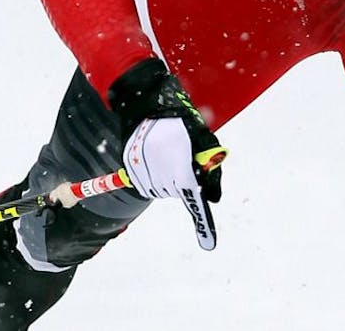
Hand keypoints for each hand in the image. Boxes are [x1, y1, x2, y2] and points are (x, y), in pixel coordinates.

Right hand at [107, 59, 225, 249]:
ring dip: (167, 177)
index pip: (195, 197)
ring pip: (161, 189)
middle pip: (177, 192)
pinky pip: (146, 183)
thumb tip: (214, 197)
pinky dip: (153, 175)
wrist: (143, 100)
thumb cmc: (178, 117)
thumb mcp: (201, 138)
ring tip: (166, 151)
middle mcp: (160, 170)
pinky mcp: (129, 168)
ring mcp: (142, 170)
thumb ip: (209, 168)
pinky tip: (155, 155)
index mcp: (180, 163)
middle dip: (183, 179)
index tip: (208, 244)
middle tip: (181, 155)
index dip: (202, 220)